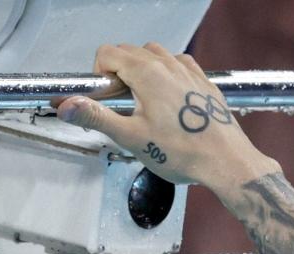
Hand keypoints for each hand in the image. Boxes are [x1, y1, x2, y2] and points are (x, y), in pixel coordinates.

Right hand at [56, 43, 279, 191]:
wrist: (226, 161)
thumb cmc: (184, 152)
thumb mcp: (131, 137)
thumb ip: (96, 117)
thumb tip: (67, 106)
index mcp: (147, 73)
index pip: (108, 53)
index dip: (99, 74)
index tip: (103, 96)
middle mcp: (169, 65)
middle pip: (130, 52)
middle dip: (117, 72)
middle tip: (120, 103)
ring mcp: (190, 71)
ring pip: (156, 55)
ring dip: (142, 70)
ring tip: (144, 103)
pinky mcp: (204, 83)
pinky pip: (180, 65)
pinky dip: (167, 74)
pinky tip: (169, 99)